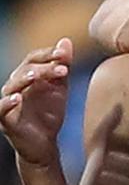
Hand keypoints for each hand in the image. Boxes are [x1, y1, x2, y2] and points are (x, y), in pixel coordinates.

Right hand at [0, 38, 72, 165]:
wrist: (45, 143)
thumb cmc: (49, 113)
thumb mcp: (60, 88)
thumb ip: (62, 66)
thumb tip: (66, 41)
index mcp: (28, 77)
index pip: (33, 58)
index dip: (48, 53)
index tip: (64, 53)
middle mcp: (16, 86)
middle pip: (25, 70)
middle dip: (43, 66)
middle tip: (63, 68)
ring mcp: (9, 102)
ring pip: (11, 86)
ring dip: (24, 79)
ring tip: (36, 76)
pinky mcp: (6, 120)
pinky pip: (0, 109)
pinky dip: (6, 103)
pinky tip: (17, 98)